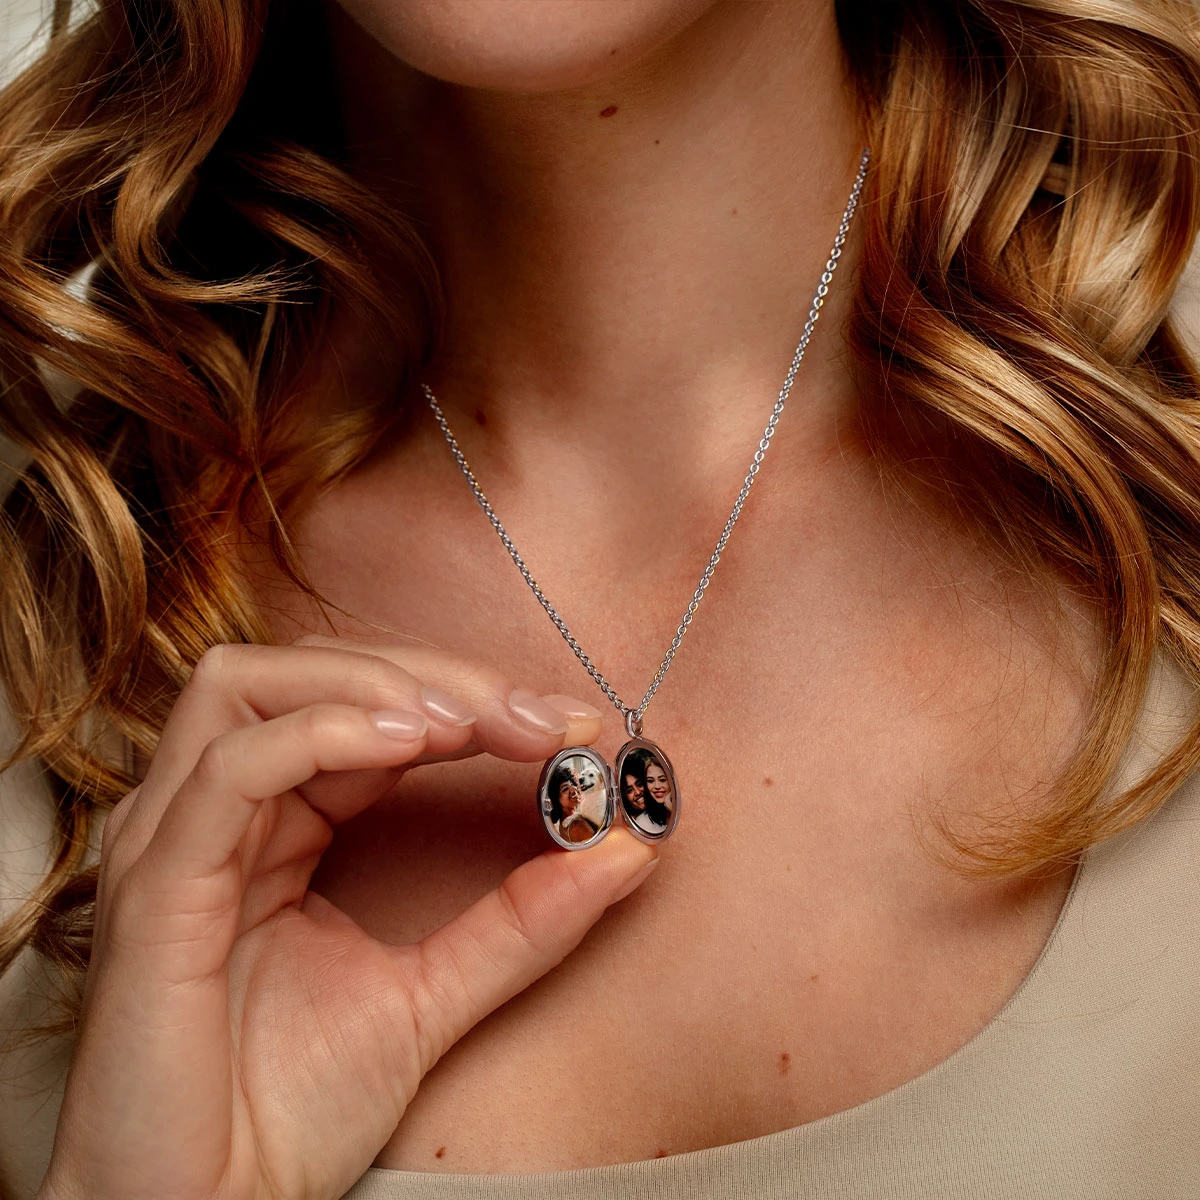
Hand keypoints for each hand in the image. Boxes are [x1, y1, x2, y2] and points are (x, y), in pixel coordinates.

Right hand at [39, 639, 657, 1199]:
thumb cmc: (294, 1110)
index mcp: (276, 826)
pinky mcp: (155, 888)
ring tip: (466, 725)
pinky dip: (323, 734)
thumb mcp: (436, 993)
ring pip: (252, 685)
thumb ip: (524, 918)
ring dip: (372, 684)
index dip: (470, 698)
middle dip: (435, 677)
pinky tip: (407, 745)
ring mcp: (175, 841)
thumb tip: (629, 847)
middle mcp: (217, 815)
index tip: (570, 723)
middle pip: (313, 671)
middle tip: (538, 718)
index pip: (366, 709)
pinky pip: (230, 768)